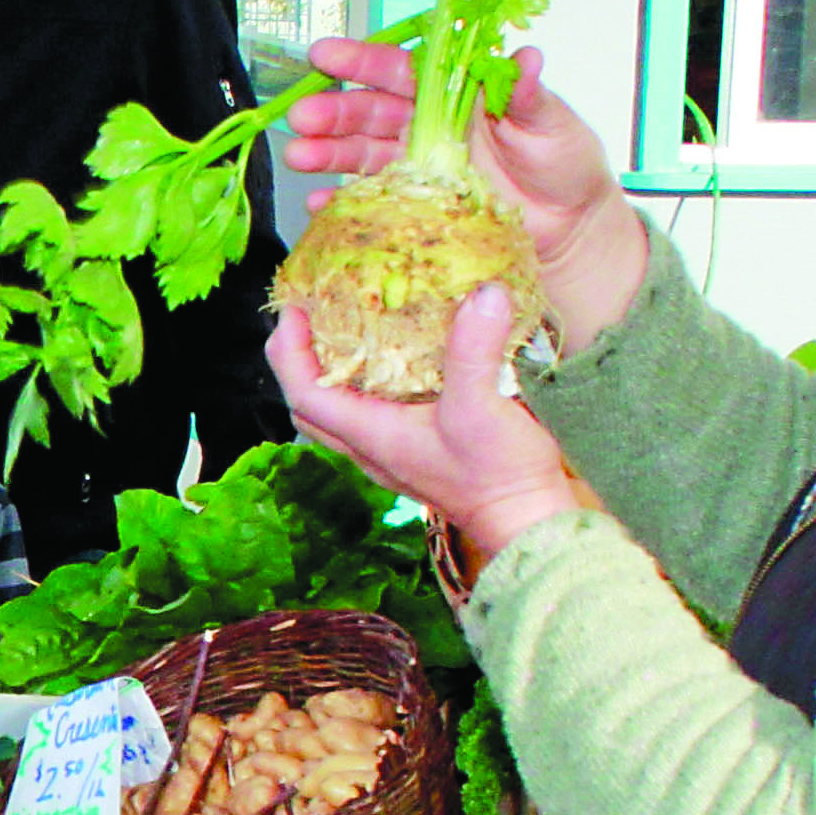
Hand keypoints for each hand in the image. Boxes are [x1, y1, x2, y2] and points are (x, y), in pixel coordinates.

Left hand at [271, 287, 580, 569]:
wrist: (526, 520)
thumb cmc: (498, 475)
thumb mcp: (483, 406)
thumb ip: (476, 349)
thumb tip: (483, 294)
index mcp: (371, 436)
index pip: (305, 394)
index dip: (289, 351)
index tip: (294, 310)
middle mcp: (370, 448)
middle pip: (309, 406)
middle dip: (297, 360)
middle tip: (307, 318)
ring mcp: (389, 455)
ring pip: (337, 414)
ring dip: (329, 374)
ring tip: (342, 332)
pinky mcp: (411, 454)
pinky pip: (369, 417)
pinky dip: (364, 387)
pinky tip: (390, 362)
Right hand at [287, 36, 650, 354]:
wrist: (572, 230)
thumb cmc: (566, 167)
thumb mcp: (553, 124)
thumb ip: (530, 94)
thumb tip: (526, 58)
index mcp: (455, 96)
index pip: (402, 70)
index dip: (363, 61)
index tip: (326, 56)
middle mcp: (429, 127)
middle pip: (370, 112)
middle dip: (333, 111)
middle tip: (302, 116)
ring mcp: (419, 169)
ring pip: (363, 153)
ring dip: (328, 153)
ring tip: (300, 156)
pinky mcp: (416, 209)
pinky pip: (372, 203)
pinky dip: (343, 205)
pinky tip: (320, 205)